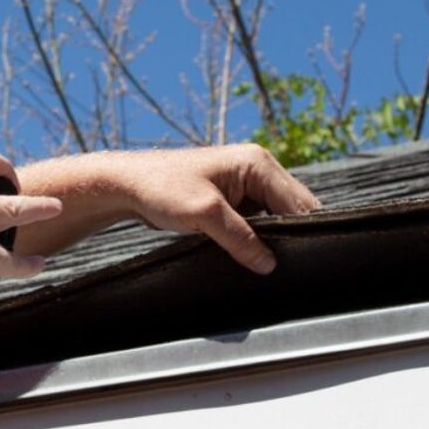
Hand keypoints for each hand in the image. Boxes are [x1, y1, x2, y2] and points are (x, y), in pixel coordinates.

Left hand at [117, 144, 319, 272]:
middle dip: (291, 234)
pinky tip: (255, 254)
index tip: (299, 259)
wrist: (127, 185)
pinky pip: (261, 221)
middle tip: (285, 263)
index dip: (302, 231)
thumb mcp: (205, 215)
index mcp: (258, 163)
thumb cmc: (161, 188)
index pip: (299, 202)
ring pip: (278, 217)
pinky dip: (260, 237)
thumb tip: (269, 265)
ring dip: (274, 237)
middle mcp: (259, 169)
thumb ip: (241, 239)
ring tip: (269, 260)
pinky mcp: (237, 199)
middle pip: (294, 209)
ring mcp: (249, 184)